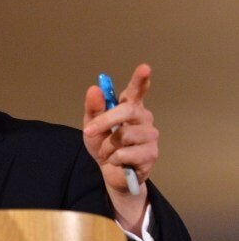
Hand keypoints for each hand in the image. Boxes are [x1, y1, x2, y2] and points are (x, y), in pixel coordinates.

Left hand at [83, 64, 158, 232]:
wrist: (109, 172)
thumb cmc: (103, 144)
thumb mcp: (92, 126)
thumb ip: (93, 108)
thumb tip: (94, 88)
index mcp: (130, 107)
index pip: (137, 91)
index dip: (141, 79)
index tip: (145, 68)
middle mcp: (143, 118)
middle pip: (127, 111)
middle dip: (105, 121)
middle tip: (89, 131)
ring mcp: (150, 136)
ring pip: (124, 135)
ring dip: (107, 146)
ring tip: (108, 152)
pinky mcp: (151, 154)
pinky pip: (125, 154)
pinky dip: (113, 159)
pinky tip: (117, 161)